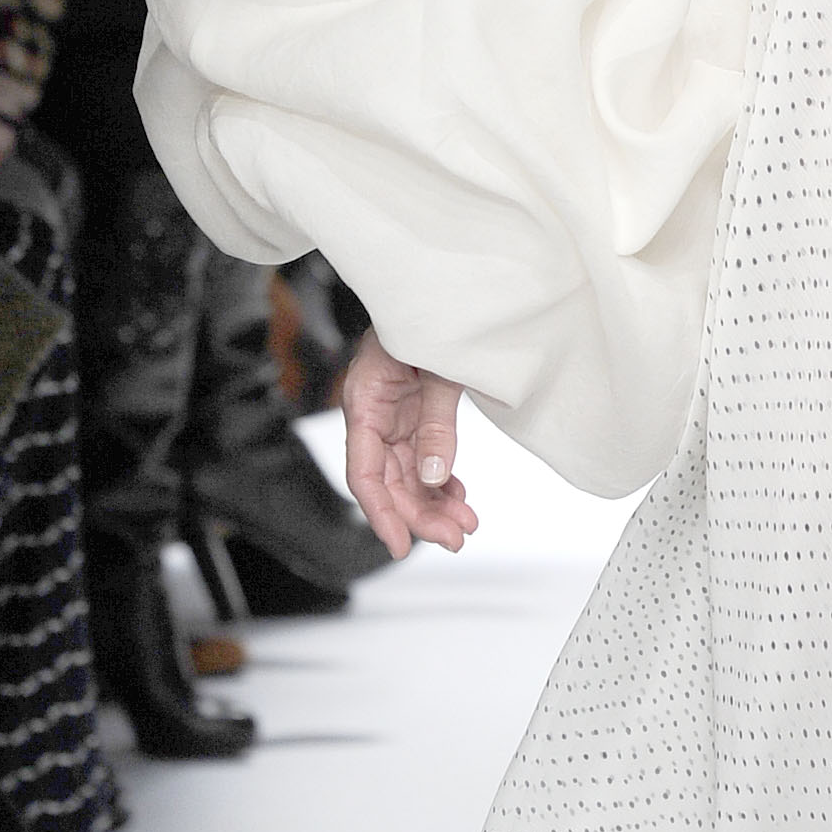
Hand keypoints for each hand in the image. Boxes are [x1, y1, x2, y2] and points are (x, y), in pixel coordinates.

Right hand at [342, 328, 479, 555]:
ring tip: (466, 524)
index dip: (382, 513)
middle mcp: (375, 413)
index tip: (401, 545)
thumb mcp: (438, 369)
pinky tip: (459, 497)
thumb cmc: (433, 314)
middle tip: (456, 538)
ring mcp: (395, 414)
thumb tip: (434, 476)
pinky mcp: (415, 412)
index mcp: (366, 400)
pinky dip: (441, 480)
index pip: (365, 472)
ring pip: (409, 475)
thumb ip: (436, 422)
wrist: (443, 287)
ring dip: (435, 503)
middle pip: (390, 481)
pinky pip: (423, 457)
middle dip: (420, 515)